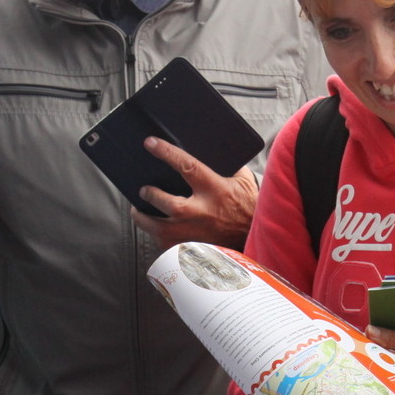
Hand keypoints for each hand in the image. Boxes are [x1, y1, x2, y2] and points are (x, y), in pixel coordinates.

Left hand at [130, 136, 257, 250]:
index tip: (150, 143)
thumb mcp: (241, 180)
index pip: (187, 166)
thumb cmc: (248, 206)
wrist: (257, 236)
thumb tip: (206, 148)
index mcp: (216, 190)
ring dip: (144, 220)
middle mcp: (203, 213)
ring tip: (138, 211)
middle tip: (143, 190)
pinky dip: (157, 237)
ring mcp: (196, 234)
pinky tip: (155, 229)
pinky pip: (166, 246)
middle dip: (150, 195)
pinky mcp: (193, 251)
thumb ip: (224, 165)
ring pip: (159, 230)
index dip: (167, 153)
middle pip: (167, 203)